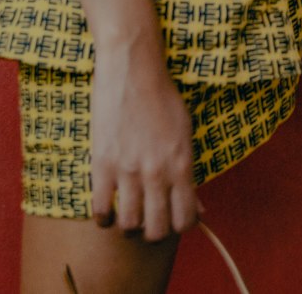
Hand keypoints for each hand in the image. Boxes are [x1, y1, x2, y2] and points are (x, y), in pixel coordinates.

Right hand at [90, 45, 200, 240]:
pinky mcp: (103, 164)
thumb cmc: (162, 97)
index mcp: (182, 164)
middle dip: (154, 232)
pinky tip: (108, 210)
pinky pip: (101, 210)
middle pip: (156, 230)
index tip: (173, 218)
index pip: (186, 219)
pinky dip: (104, 218)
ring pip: (129, 226)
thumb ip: (189, 174)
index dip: (180, 225)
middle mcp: (157, 172)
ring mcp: (128, 170)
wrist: (133, 68)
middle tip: (149, 221)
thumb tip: (200, 210)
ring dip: (129, 226)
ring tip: (128, 215)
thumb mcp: (185, 133)